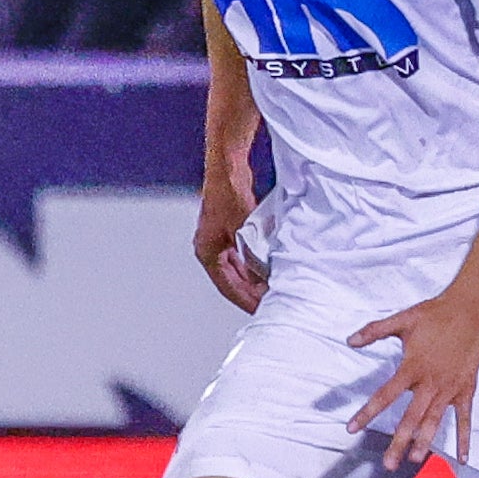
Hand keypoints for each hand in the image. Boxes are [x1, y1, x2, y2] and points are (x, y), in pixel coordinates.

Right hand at [196, 179, 266, 312]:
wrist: (226, 167)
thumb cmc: (228, 194)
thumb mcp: (243, 230)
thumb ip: (252, 256)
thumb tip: (262, 277)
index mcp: (208, 253)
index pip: (227, 287)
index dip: (245, 300)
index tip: (260, 310)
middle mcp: (210, 248)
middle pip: (230, 279)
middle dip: (250, 292)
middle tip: (269, 303)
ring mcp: (218, 239)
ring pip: (236, 268)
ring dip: (252, 278)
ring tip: (270, 288)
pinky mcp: (227, 229)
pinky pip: (240, 255)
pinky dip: (252, 264)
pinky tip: (266, 267)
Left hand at [348, 288, 478, 469]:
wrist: (470, 309)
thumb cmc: (434, 315)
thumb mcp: (402, 320)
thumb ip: (374, 331)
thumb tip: (350, 340)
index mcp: (411, 368)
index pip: (385, 395)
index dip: (367, 413)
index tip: (352, 428)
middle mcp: (430, 383)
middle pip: (411, 418)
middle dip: (399, 442)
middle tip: (388, 464)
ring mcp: (450, 388)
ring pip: (435, 421)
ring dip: (425, 442)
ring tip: (415, 460)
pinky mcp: (466, 389)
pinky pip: (465, 418)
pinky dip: (464, 438)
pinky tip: (462, 459)